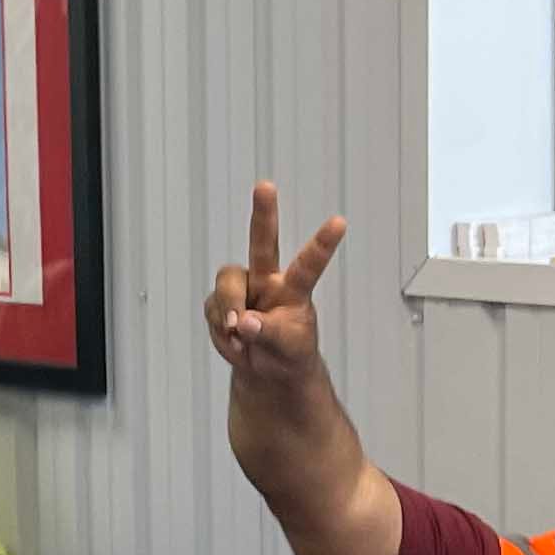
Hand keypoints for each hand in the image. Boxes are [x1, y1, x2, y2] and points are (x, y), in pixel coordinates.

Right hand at [204, 181, 343, 389]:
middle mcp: (268, 279)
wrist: (267, 368)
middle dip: (264, 215)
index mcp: (294, 288)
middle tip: (265, 186)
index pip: (309, 264)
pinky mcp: (220, 301)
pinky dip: (220, 332)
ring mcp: (243, 288)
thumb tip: (243, 322)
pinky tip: (234, 343)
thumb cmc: (287, 350)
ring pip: (228, 283)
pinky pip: (213, 310)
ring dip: (229, 308)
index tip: (340, 222)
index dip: (323, 244)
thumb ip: (266, 333)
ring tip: (239, 336)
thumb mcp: (287, 347)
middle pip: (263, 242)